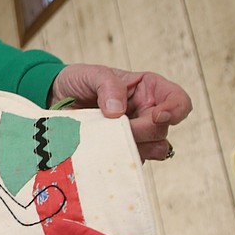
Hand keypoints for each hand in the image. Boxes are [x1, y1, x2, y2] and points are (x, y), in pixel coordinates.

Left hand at [50, 64, 192, 161]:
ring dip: (133, 145)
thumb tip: (118, 112)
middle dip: (141, 130)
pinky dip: (120, 157)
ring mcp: (136, 135)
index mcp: (148, 90)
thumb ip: (108, 86)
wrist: (56, 99)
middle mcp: (147, 113)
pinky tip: (103, 147)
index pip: (179, 100)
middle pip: (162, 130)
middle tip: (114, 124)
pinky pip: (132, 161)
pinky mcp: (122, 150)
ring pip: (153, 149)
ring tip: (107, 135)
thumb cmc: (79, 81)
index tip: (157, 116)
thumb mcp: (92, 74)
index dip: (175, 110)